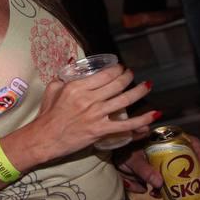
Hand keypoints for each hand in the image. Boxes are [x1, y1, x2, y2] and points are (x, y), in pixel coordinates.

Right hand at [27, 65, 155, 161]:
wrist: (45, 138)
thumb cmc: (48, 114)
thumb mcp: (52, 89)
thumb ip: (64, 75)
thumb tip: (73, 62)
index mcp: (77, 87)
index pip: (104, 74)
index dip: (116, 69)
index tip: (120, 68)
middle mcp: (88, 99)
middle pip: (117, 85)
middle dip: (128, 77)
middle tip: (131, 74)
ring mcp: (96, 115)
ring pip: (124, 100)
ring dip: (139, 91)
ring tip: (147, 85)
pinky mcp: (101, 130)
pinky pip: (126, 125)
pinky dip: (142, 120)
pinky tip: (154, 114)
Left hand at [115, 135, 199, 199]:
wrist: (116, 160)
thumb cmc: (121, 153)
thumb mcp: (130, 160)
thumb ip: (142, 169)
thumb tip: (159, 183)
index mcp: (164, 139)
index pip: (189, 140)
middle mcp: (172, 147)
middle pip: (197, 155)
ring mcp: (173, 158)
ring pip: (194, 166)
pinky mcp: (171, 170)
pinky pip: (185, 178)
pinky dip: (188, 187)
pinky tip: (185, 197)